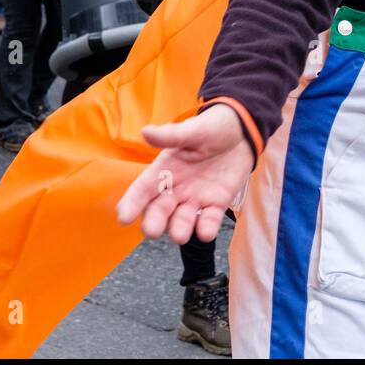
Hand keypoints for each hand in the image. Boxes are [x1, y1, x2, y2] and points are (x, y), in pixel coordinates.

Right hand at [116, 103, 255, 244]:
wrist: (242, 132)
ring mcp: (195, 198)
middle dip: (154, 222)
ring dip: (180, 229)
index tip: (123, 218)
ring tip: (180, 235)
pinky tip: (205, 233)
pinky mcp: (216, 203)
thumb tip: (145, 132)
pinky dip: (206, 228)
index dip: (131, 204)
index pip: (142, 190)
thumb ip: (171, 136)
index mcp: (164, 170)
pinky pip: (209, 220)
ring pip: (182, 220)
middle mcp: (175, 189)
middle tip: (152, 231)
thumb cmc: (211, 128)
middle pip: (159, 211)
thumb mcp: (193, 130)